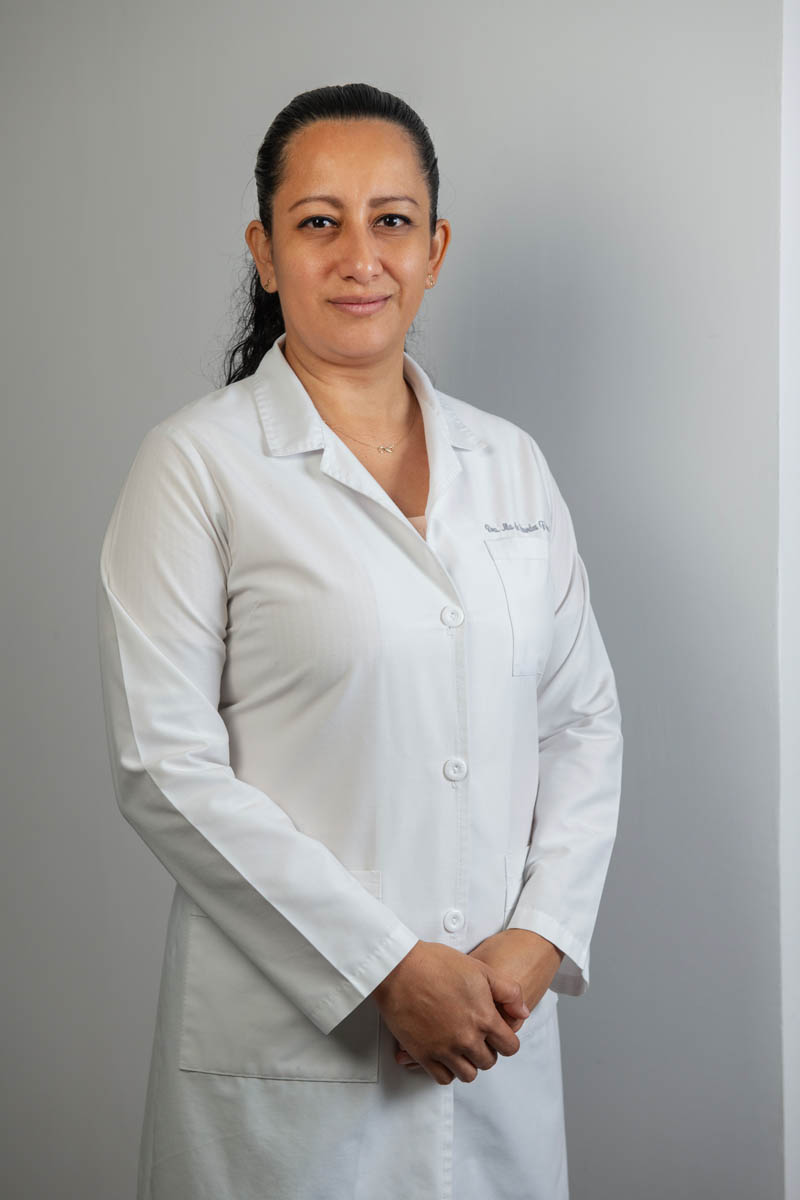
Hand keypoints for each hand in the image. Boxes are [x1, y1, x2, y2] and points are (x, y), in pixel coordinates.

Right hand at [393, 930, 563, 1068]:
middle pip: (488, 1062)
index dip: (505, 1040)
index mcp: (484, 1018)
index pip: (509, 1047)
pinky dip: (446, 1070)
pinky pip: (442, 1078)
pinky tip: (444, 1055)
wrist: (400, 968)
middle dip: (486, 1051)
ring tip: (460, 1047)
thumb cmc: (437, 963)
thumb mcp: (481, 969)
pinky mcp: (423, 1054)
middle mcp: (467, 1038)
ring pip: (468, 1074)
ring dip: (467, 1063)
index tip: (496, 1034)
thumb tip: (523, 1012)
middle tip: (475, 1037)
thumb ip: (508, 992)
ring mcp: (445, 1049)